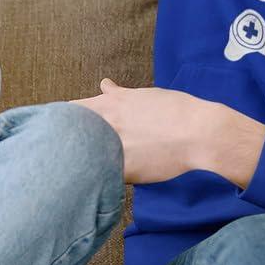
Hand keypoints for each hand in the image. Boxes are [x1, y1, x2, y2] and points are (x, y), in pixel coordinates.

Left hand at [70, 77, 216, 184]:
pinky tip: (109, 179)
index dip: (65, 120)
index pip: (70, 111)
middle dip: (69, 140)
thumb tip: (104, 85)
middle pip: (70, 133)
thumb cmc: (177, 110)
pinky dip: (102, 177)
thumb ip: (118, 94)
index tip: (66, 126)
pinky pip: (102, 177)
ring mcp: (112, 147)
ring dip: (84, 160)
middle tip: (77, 146)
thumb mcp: (145, 95)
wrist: (199, 133)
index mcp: (110, 104)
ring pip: (82, 157)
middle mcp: (106, 124)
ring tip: (95, 164)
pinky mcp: (122, 170)